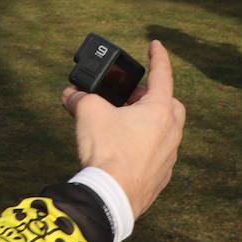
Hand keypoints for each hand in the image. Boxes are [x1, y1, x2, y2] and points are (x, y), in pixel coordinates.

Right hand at [62, 41, 183, 217]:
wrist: (112, 196)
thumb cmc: (107, 150)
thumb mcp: (88, 114)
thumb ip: (80, 98)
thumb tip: (70, 95)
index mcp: (160, 111)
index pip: (162, 75)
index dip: (158, 57)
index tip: (155, 44)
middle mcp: (171, 132)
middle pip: (169, 104)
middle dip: (153, 96)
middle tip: (131, 97)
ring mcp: (168, 156)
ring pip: (164, 130)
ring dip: (147, 122)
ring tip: (122, 124)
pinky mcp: (161, 177)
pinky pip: (156, 153)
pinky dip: (143, 146)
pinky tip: (122, 151)